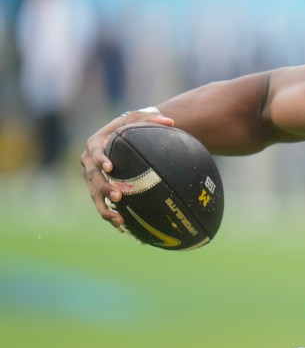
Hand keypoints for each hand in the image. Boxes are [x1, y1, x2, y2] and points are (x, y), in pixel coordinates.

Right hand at [80, 108, 174, 231]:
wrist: (121, 137)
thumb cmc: (131, 126)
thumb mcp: (139, 119)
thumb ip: (152, 119)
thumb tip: (171, 122)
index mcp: (95, 144)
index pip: (94, 152)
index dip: (100, 160)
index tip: (110, 168)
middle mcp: (89, 163)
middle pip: (92, 178)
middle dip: (104, 189)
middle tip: (118, 197)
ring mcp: (91, 179)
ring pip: (94, 197)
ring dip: (105, 209)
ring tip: (119, 220)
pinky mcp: (97, 191)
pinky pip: (102, 206)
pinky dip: (111, 217)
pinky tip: (124, 229)